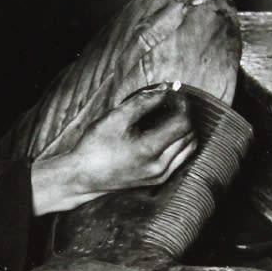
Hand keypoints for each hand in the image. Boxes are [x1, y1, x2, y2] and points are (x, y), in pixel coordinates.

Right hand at [30, 85, 196, 215]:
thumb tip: (165, 90)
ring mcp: (160, 175)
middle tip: (172, 101)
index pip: (182, 122)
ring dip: (185, 129)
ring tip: (171, 115)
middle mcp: (159, 166)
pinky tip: (168, 132)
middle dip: (185, 114)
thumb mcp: (114, 118)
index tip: (174, 92)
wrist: (82, 177)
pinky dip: (180, 143)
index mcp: (149, 150)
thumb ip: (142, 101)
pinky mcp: (157, 180)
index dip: (181, 104)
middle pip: (189, 135)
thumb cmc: (94, 146)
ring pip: (188, 148)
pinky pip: (181, 158)